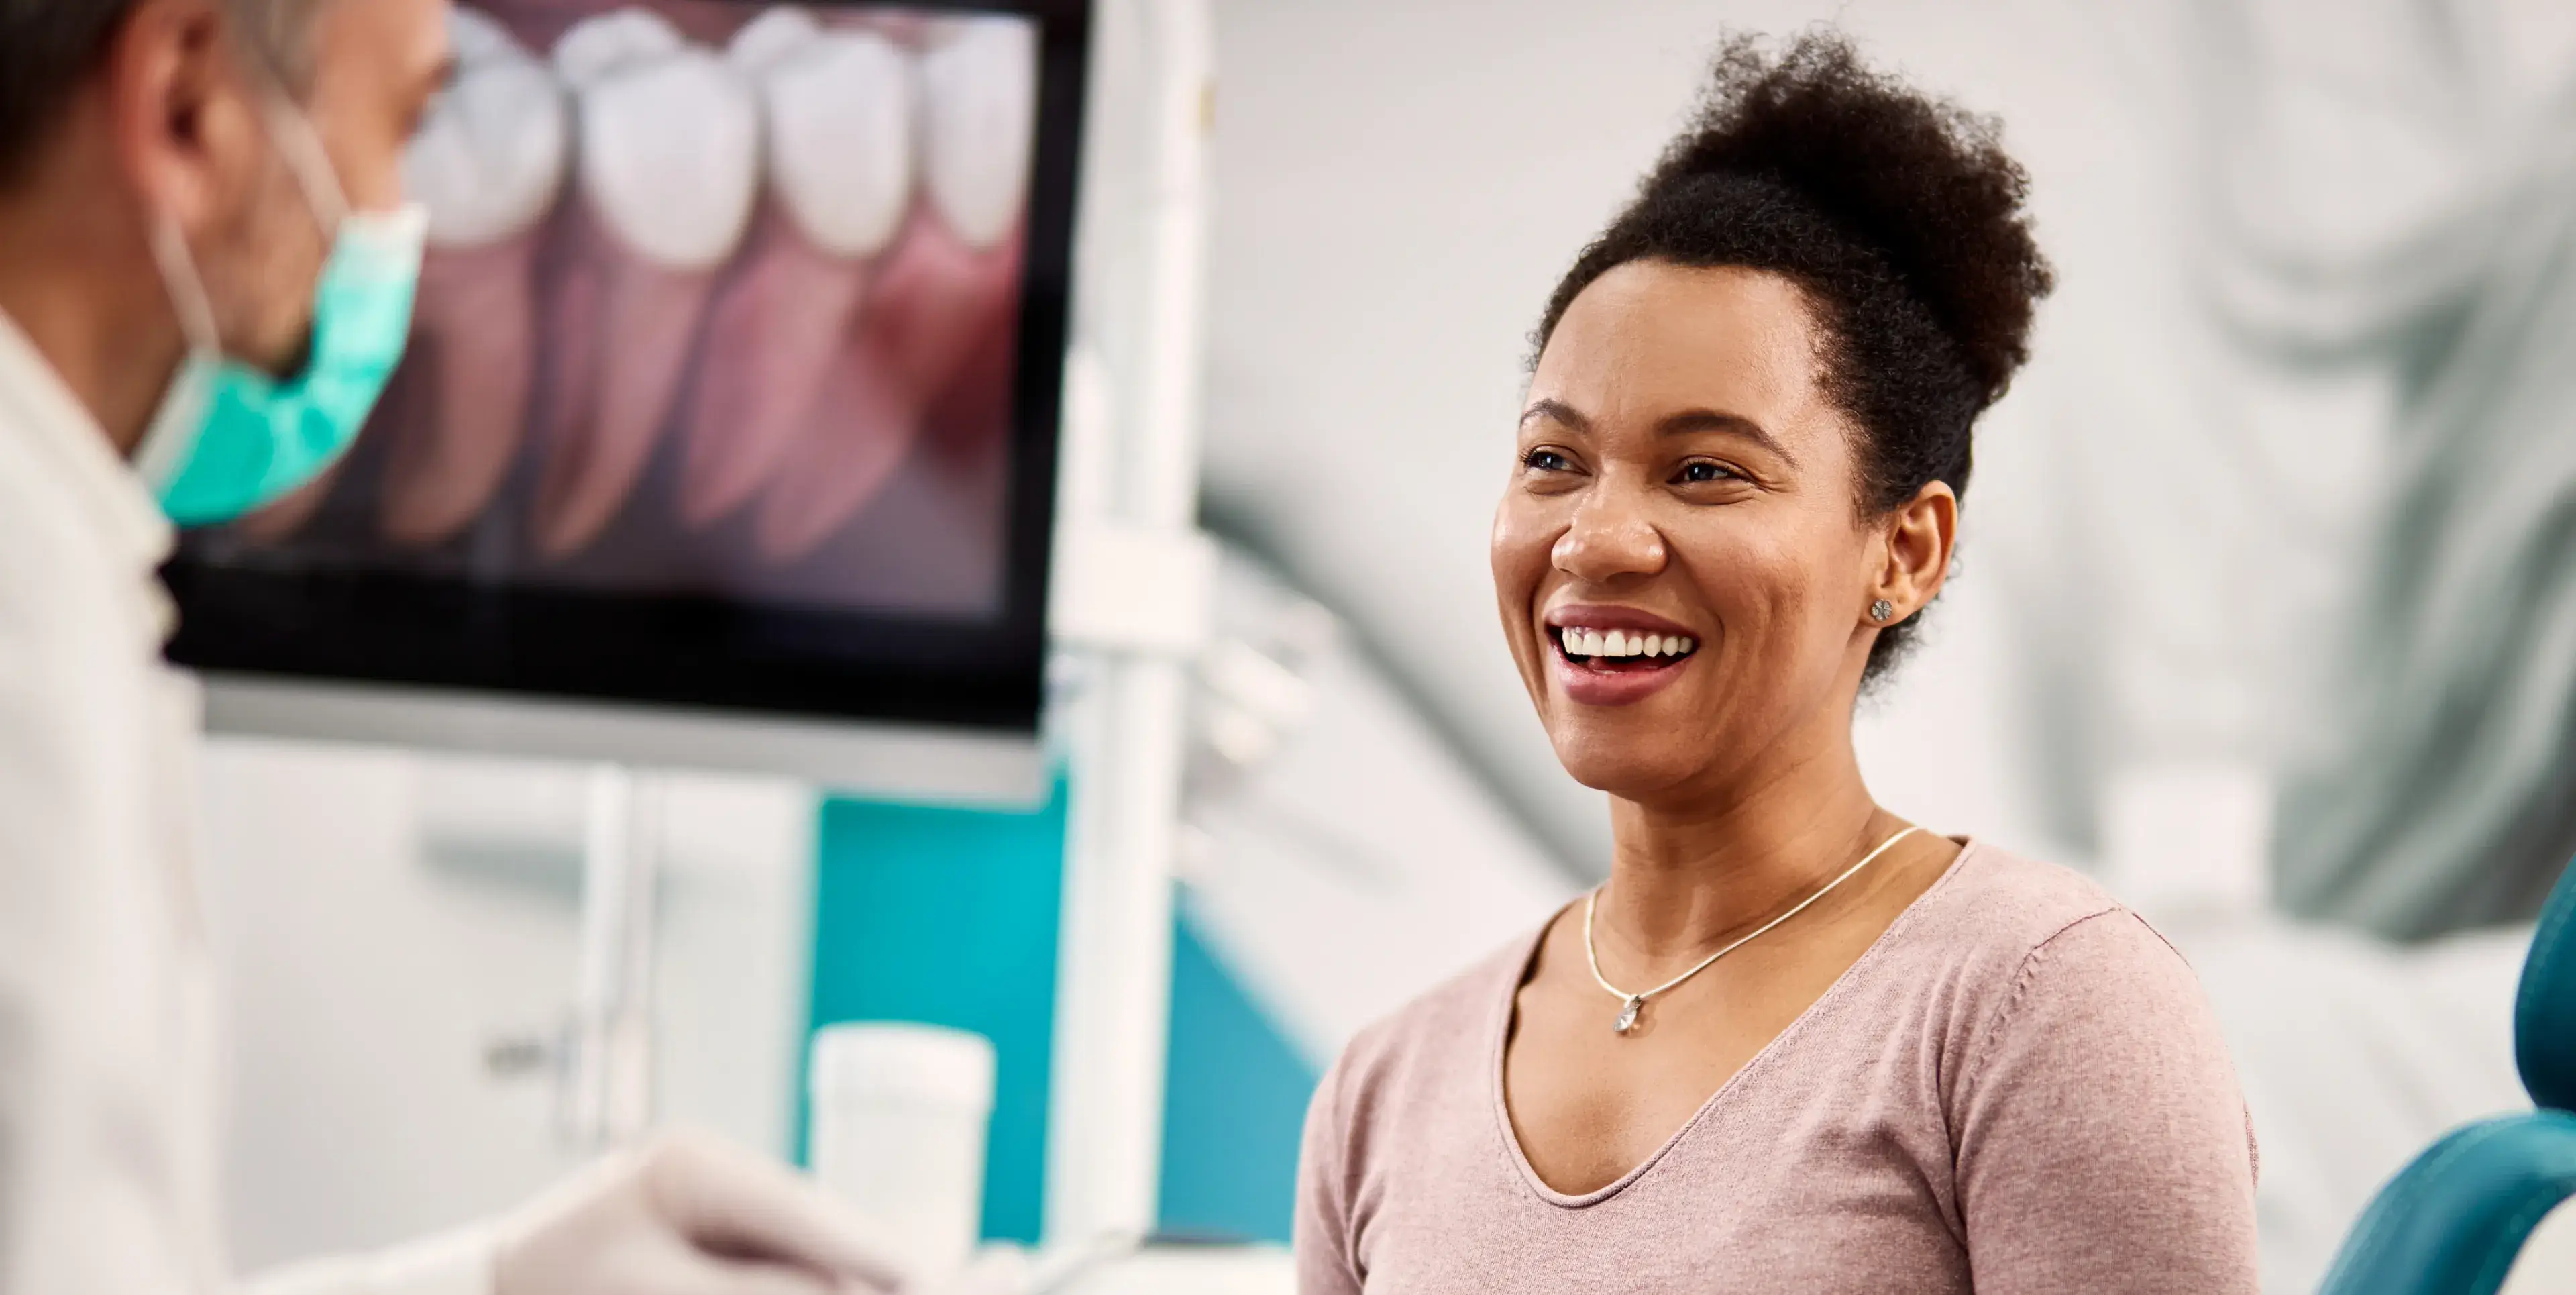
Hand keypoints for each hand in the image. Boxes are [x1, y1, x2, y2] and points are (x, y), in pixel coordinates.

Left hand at [494, 1129, 923, 1294]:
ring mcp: (711, 1207)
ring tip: (892, 1280)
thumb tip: (848, 1290)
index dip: (872, 1250)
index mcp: (690, 1164)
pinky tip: (842, 1281)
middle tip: (915, 1284)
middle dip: (863, 1269)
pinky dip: (803, 1278)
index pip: (803, 1208)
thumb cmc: (549, 1291)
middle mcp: (711, 1174)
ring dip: (837, 1275)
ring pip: (803, 1250)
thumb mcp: (651, 1294)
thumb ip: (754, 1294)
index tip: (924, 1280)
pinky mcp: (709, 1244)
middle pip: (814, 1228)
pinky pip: (775, 1266)